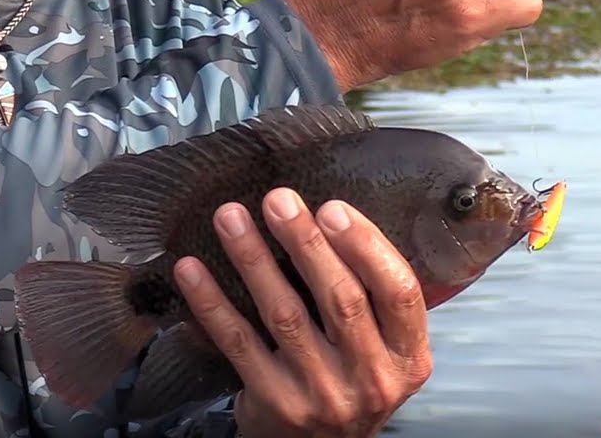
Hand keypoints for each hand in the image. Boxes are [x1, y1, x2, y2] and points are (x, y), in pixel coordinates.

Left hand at [173, 188, 433, 437]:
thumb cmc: (347, 382)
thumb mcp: (381, 350)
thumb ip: (371, 299)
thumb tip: (326, 218)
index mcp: (408, 358)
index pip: (400, 293)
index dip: (366, 246)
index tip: (331, 208)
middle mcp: (371, 379)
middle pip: (341, 298)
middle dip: (305, 242)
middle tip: (276, 199)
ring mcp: (322, 394)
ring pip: (285, 314)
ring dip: (253, 259)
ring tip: (230, 217)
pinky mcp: (275, 402)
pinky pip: (239, 342)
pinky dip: (212, 302)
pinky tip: (192, 269)